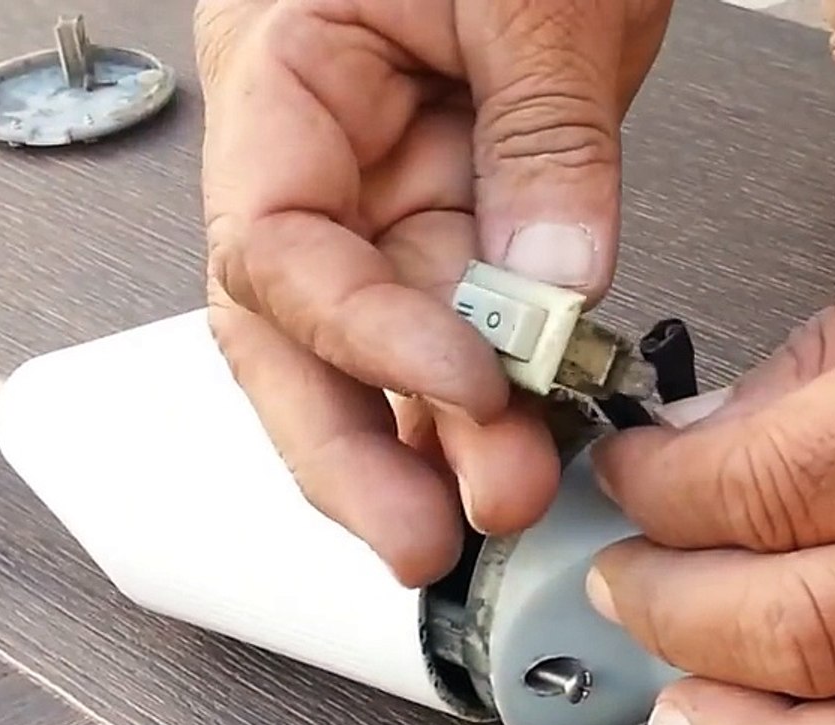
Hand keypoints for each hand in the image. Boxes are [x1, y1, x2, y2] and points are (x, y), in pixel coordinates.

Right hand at [195, 0, 673, 585]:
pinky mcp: (457, 198)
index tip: (464, 384)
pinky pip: (460, 310)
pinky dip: (494, 382)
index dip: (362, 339)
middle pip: (294, 335)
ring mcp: (384, 180)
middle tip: (430, 538)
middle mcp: (315, 147)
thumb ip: (542, 136)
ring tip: (502, 504)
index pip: (279, 247)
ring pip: (380, 342)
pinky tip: (528, 443)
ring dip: (434, 435)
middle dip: (355, 449)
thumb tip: (555, 277)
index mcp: (281, 75)